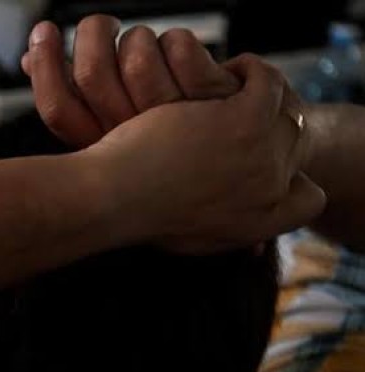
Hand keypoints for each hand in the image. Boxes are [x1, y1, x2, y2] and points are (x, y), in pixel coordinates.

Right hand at [22, 16, 242, 147]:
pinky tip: (174, 55)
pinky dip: (185, 41)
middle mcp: (135, 144)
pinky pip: (179, 48)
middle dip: (92, 35)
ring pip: (136, 52)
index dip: (43, 65)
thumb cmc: (184, 158)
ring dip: (145, 37)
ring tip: (160, 49)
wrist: (251, 189)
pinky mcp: (216, 111)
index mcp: (107, 153)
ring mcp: (173, 130)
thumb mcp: (119, 134)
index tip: (42, 32)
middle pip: (90, 74)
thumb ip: (73, 94)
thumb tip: (28, 57)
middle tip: (106, 28)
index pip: (55, 108)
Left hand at [84, 54, 323, 252]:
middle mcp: (270, 192)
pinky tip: (220, 73)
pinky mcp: (246, 119)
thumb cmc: (134, 217)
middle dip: (269, 130)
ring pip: (284, 112)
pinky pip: (266, 82)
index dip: (291, 179)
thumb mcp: (192, 239)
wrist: (112, 198)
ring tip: (225, 93)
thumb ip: (227, 233)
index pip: (309, 201)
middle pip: (294, 147)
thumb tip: (254, 249)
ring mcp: (263, 153)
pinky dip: (247, 72)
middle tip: (232, 117)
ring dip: (258, 98)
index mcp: (258, 226)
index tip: (260, 162)